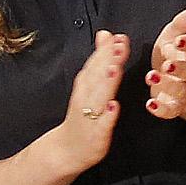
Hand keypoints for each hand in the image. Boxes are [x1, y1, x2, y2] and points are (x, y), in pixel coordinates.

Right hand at [54, 30, 126, 170]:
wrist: (66, 150)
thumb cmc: (83, 115)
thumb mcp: (89, 83)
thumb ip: (99, 59)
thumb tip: (105, 34)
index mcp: (86, 86)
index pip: (95, 64)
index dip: (106, 50)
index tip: (117, 36)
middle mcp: (86, 99)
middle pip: (97, 77)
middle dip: (107, 61)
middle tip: (119, 45)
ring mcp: (91, 117)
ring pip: (98, 98)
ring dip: (106, 83)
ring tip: (115, 68)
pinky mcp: (97, 136)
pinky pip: (102, 125)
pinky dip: (107, 115)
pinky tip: (114, 106)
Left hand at [146, 7, 185, 121]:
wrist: (174, 83)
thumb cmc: (170, 56)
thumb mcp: (170, 37)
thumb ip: (179, 25)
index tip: (179, 40)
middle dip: (180, 67)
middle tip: (168, 64)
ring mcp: (182, 91)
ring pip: (179, 90)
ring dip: (167, 85)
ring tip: (152, 77)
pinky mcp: (173, 107)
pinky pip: (170, 110)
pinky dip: (161, 109)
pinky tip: (151, 104)